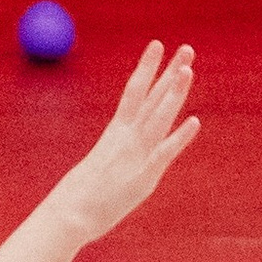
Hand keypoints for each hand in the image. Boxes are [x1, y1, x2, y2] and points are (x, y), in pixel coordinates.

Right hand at [56, 43, 198, 243]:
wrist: (67, 216)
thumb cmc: (79, 196)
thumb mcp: (98, 166)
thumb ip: (112, 154)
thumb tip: (114, 150)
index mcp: (115, 134)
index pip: (134, 92)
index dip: (146, 67)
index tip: (157, 45)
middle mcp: (126, 139)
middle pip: (151, 98)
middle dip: (169, 72)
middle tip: (186, 48)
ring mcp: (135, 156)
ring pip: (158, 118)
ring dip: (173, 94)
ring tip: (188, 70)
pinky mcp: (142, 178)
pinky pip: (163, 154)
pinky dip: (179, 138)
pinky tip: (194, 122)